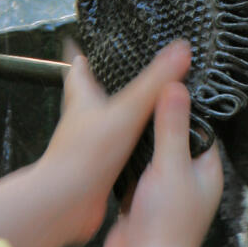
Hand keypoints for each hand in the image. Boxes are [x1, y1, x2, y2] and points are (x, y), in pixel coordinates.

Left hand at [39, 40, 192, 245]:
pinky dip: (132, 145)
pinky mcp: (100, 168)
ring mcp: (91, 144)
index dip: (87, 54)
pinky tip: (149, 144)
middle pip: (94, 94)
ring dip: (125, 116)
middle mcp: (84, 119)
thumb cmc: (86, 153)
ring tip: (149, 106)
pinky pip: (118, 150)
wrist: (66, 203)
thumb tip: (182, 49)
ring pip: (108, 123)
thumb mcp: (128, 108)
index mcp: (83, 97)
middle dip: (110, 84)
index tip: (95, 43)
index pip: (80, 67)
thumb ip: (157, 80)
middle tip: (130, 73)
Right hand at [101, 82, 223, 246]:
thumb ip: (173, 127)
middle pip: (174, 142)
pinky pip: (134, 175)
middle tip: (141, 92)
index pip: (201, 130)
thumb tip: (177, 87)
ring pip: (152, 159)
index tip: (168, 82)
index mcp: (206, 173)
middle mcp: (187, 182)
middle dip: (159, 122)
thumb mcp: (172, 166)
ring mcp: (162, 195)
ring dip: (140, 143)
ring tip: (124, 111)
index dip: (186, 107)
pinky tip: (112, 144)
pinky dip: (125, 163)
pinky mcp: (139, 205)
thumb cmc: (165, 224)